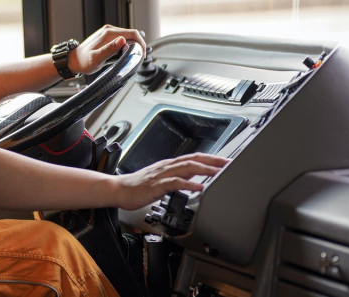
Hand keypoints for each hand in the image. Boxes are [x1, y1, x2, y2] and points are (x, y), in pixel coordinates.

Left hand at [69, 24, 146, 74]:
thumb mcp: (96, 59)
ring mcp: (108, 32)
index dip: (141, 44)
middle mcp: (109, 30)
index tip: (142, 55)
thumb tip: (123, 40)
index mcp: (109, 33)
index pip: (133, 33)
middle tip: (138, 58)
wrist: (73, 60)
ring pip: (127, 36)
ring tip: (132, 57)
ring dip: (133, 45)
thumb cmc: (83, 61)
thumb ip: (109, 50)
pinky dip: (127, 46)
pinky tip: (124, 54)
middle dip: (138, 45)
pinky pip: (122, 38)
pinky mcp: (107, 36)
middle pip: (132, 34)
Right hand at [115, 153, 229, 209]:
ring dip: (204, 169)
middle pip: (194, 159)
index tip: (226, 161)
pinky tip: (198, 188)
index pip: (194, 158)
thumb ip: (178, 178)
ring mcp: (162, 175)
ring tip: (218, 172)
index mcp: (169, 165)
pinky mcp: (156, 185)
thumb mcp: (162, 180)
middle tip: (229, 163)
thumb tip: (194, 179)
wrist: (119, 190)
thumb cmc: (138, 187)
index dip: (211, 158)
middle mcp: (167, 166)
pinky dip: (188, 184)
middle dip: (213, 161)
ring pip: (186, 168)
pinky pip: (174, 183)